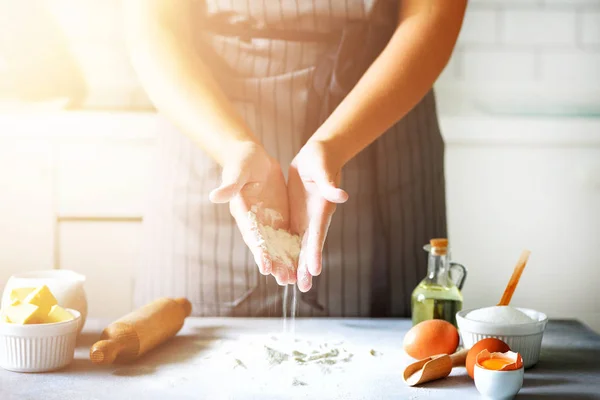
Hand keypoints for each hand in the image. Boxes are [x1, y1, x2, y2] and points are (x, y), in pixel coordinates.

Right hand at [210, 142, 293, 284]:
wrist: (252, 157)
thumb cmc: (241, 162)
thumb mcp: (236, 172)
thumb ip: (230, 185)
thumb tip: (215, 196)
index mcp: (244, 214)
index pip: (252, 236)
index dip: (259, 252)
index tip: (266, 268)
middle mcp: (255, 222)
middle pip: (266, 247)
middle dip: (275, 264)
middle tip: (285, 281)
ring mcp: (267, 221)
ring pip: (277, 246)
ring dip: (284, 261)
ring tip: (292, 280)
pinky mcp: (278, 217)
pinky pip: (286, 236)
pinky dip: (292, 249)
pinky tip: (301, 262)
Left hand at [288, 140, 348, 292]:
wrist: (317, 155)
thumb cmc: (322, 159)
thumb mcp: (323, 169)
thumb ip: (330, 184)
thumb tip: (342, 196)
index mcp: (321, 210)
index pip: (317, 234)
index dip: (315, 252)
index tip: (315, 270)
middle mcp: (314, 219)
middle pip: (310, 246)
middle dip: (306, 267)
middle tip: (302, 288)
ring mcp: (306, 219)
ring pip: (300, 246)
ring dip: (297, 264)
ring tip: (293, 284)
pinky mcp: (298, 216)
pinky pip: (292, 237)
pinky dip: (288, 251)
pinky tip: (283, 264)